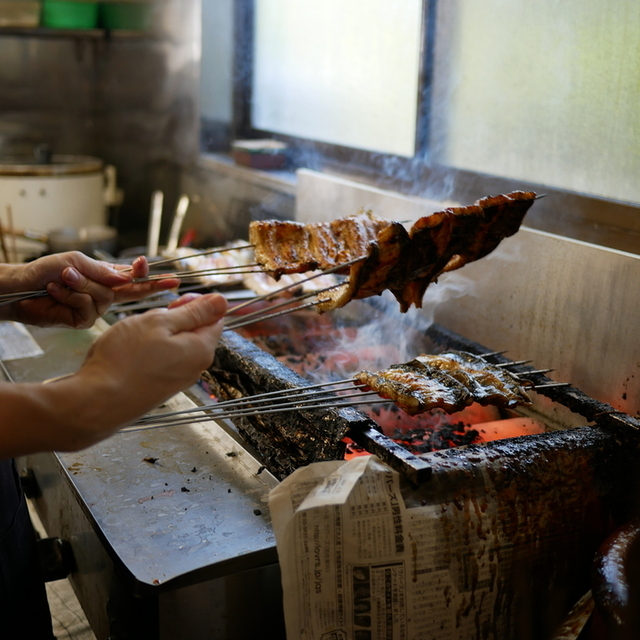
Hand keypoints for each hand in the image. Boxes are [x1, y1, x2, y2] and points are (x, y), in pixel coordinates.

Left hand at [4, 253, 178, 328]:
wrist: (20, 289)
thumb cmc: (44, 272)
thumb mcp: (75, 262)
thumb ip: (101, 271)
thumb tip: (124, 279)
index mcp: (105, 278)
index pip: (134, 279)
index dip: (152, 280)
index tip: (172, 279)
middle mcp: (104, 295)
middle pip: (129, 291)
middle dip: (141, 284)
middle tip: (162, 280)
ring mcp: (95, 309)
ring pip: (103, 297)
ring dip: (80, 285)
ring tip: (62, 279)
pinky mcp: (83, 321)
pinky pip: (87, 307)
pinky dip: (70, 296)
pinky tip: (56, 292)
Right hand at [77, 293, 227, 430]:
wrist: (97, 401)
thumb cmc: (125, 358)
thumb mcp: (161, 322)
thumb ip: (194, 312)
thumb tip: (222, 301)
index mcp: (202, 349)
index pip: (215, 318)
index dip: (195, 304)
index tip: (172, 304)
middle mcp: (196, 368)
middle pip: (194, 331)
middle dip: (173, 320)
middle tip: (147, 322)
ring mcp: (179, 380)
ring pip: (176, 345)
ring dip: (158, 335)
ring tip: (134, 339)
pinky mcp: (161, 388)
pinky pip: (162, 360)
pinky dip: (149, 351)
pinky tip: (130, 353)